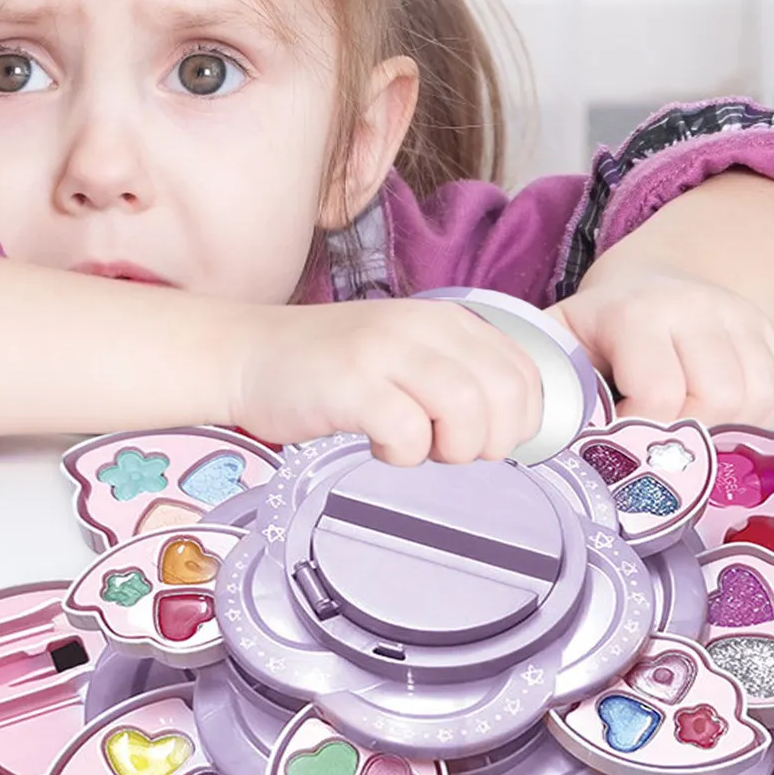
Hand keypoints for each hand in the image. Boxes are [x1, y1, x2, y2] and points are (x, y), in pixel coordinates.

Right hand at [230, 299, 542, 464]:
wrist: (248, 354)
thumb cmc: (331, 368)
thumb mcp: (409, 354)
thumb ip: (461, 375)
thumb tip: (513, 425)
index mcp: (447, 319)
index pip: (526, 372)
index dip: (520, 421)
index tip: (487, 438)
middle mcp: (423, 327)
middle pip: (506, 395)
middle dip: (491, 441)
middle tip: (451, 449)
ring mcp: (386, 352)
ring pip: (467, 412)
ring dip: (450, 449)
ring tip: (415, 445)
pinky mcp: (352, 385)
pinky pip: (408, 435)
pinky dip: (402, 455)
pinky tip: (378, 445)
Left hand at [550, 266, 773, 425]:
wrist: (644, 284)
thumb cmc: (594, 330)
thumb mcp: (557, 345)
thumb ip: (549, 384)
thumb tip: (552, 436)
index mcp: (636, 313)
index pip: (658, 394)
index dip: (638, 430)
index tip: (618, 435)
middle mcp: (696, 306)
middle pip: (717, 398)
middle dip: (687, 432)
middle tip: (658, 436)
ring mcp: (739, 315)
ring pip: (755, 398)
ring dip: (724, 428)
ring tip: (687, 426)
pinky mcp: (768, 331)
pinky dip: (753, 418)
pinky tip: (718, 416)